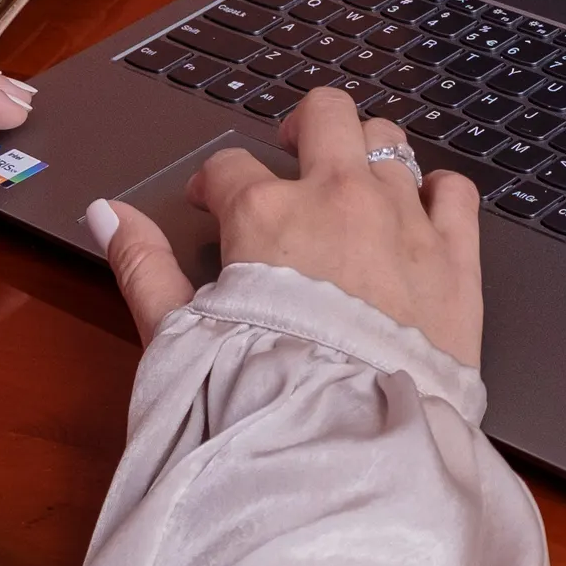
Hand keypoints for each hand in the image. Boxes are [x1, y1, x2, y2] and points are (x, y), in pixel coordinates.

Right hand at [87, 89, 483, 365]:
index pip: (229, 167)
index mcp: (265, 213)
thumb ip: (142, 265)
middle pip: (325, 114)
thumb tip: (109, 215)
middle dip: (302, 129)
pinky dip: (435, 193)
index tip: (212, 206)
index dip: (215, 184)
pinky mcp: (456, 260)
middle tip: (292, 159)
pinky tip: (420, 214)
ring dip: (367, 154)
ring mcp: (403, 222)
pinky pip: (455, 191)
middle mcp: (339, 199)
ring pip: (390, 141)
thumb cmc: (258, 400)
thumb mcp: (175, 336)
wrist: (348, 451)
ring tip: (354, 185)